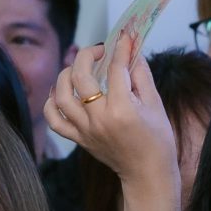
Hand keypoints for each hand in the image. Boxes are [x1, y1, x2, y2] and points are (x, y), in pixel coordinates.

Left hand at [44, 37, 177, 186]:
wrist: (147, 174)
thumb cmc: (157, 140)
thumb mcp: (155, 104)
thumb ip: (141, 74)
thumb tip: (132, 50)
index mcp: (122, 109)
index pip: (115, 68)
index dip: (120, 48)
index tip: (124, 37)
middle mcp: (99, 119)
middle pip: (80, 76)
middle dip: (88, 55)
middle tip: (99, 50)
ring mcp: (85, 130)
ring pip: (61, 95)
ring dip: (66, 75)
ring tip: (78, 68)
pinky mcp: (79, 139)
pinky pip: (54, 120)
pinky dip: (52, 103)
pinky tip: (60, 91)